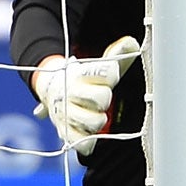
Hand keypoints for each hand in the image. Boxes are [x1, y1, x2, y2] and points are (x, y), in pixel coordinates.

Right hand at [31, 36, 140, 156]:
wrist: (53, 87)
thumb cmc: (88, 77)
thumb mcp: (103, 62)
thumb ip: (119, 52)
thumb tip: (132, 43)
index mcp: (80, 72)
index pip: (108, 72)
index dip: (111, 72)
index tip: (109, 73)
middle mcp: (70, 92)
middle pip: (102, 98)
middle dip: (105, 98)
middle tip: (99, 97)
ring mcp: (65, 113)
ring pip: (95, 122)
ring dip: (98, 120)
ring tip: (93, 113)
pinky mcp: (64, 132)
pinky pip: (82, 143)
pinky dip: (88, 140)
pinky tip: (87, 131)